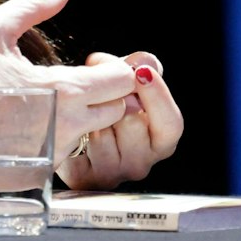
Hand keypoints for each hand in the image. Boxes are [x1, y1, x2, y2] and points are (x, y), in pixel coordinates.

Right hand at [0, 0, 139, 188]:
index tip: (88, 65)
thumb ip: (34, 5)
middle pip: (118, 109)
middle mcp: (66, 127)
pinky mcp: (42, 175)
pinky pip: (68, 155)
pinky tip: (32, 128)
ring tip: (48, 106)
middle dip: (106, 94)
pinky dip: (61, 141)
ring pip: (95, 134)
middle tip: (73, 84)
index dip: (112, 68)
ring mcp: (55, 155)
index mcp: (62, 90)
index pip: (123, 81)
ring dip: (84, 119)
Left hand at [57, 49, 182, 189]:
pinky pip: (83, 144)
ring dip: (94, 113)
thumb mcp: (125, 80)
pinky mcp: (85, 178)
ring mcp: (114, 174)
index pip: (171, 124)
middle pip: (134, 122)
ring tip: (91, 111)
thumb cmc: (107, 102)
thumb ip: (138, 68)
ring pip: (105, 132)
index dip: (159, 97)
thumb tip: (146, 62)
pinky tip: (79, 127)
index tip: (142, 73)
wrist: (70, 123)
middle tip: (107, 89)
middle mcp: (141, 163)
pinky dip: (78, 129)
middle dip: (117, 98)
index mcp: (160, 140)